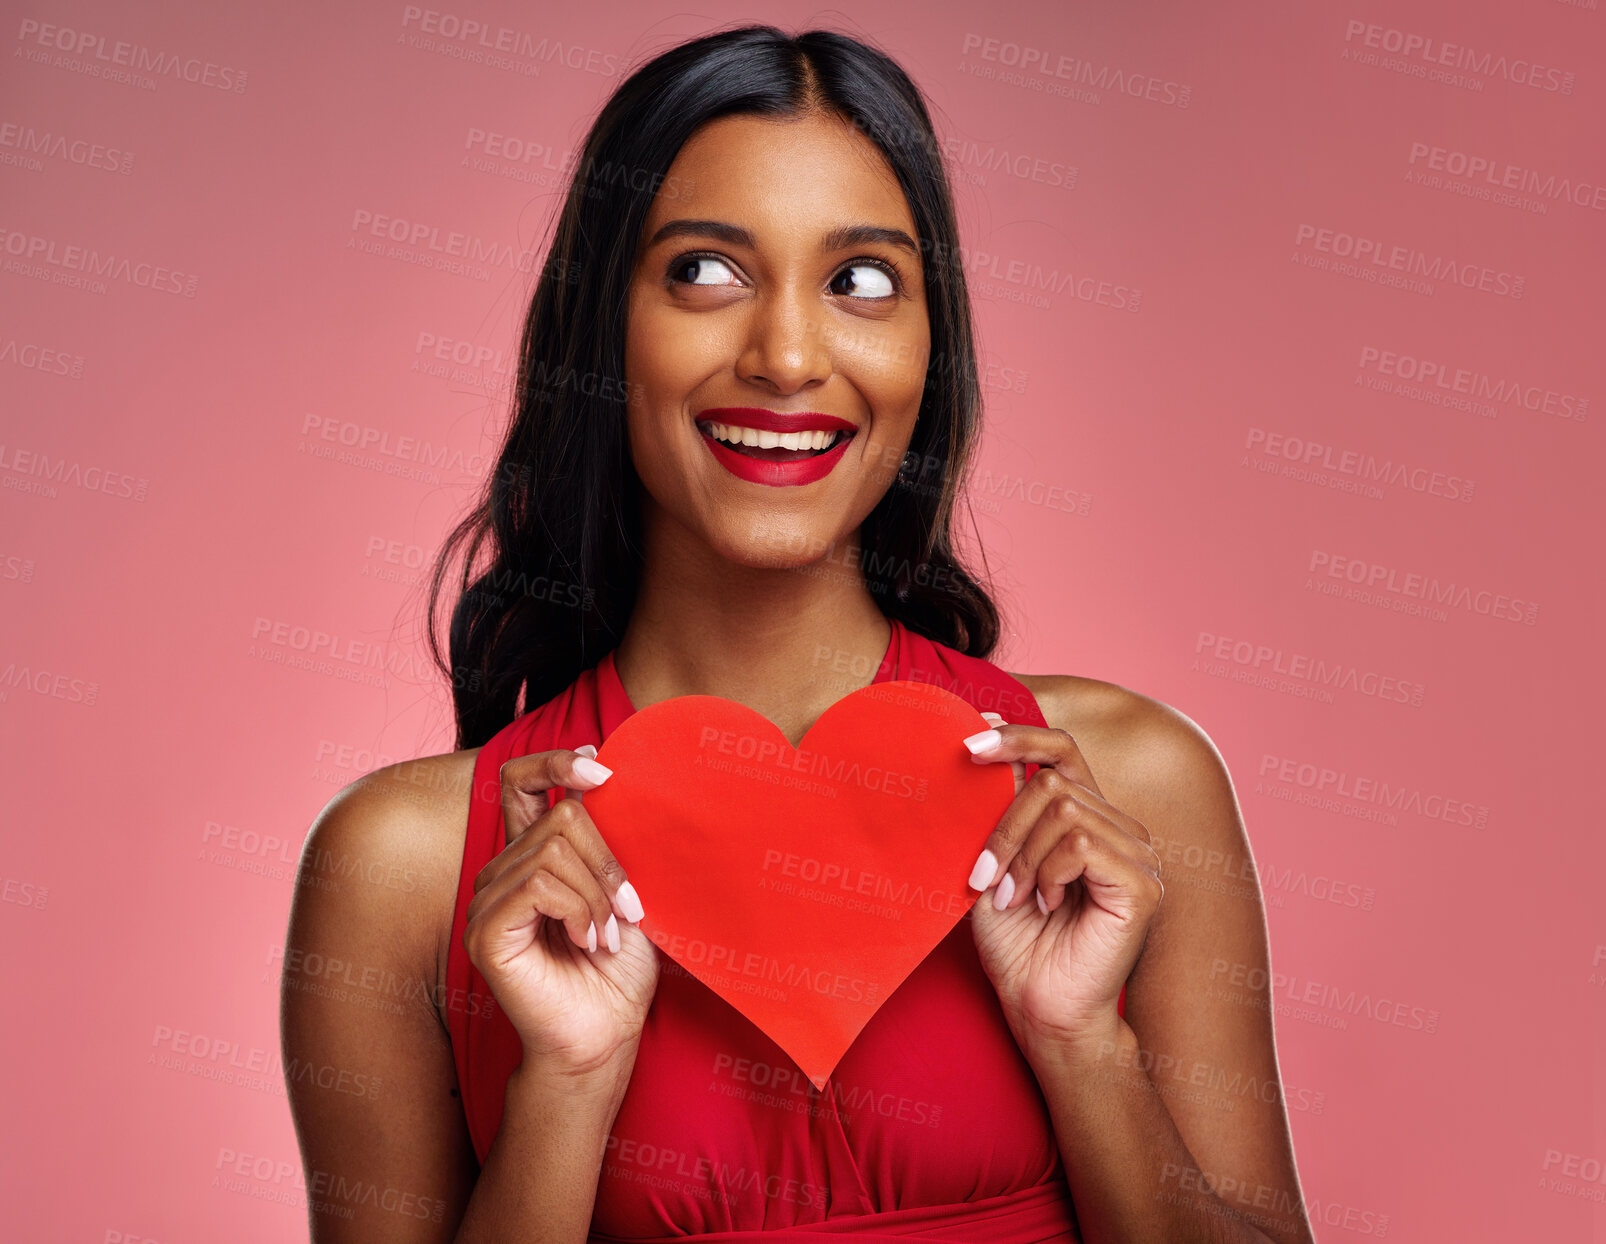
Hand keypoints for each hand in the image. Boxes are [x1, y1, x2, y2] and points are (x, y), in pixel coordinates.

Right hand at [463, 744, 658, 1073]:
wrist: (605, 1035)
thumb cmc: (618, 970)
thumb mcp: (624, 890)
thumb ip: (610, 840)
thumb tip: (614, 778)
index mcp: (531, 856)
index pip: (519, 780)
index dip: (555, 761)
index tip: (603, 771)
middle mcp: (501, 872)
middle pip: (559, 817)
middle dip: (607, 859)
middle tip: (629, 908)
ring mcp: (487, 901)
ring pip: (552, 851)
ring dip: (597, 894)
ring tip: (608, 936)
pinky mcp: (485, 932)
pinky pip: (538, 885)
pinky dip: (579, 910)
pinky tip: (588, 942)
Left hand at [961, 712, 1161, 1057]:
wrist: (1039, 1009)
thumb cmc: (1015, 943)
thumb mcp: (994, 863)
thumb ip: (997, 809)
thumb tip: (985, 745)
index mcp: (1085, 817)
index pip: (1061, 749)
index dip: (1018, 735)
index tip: (971, 739)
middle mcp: (1117, 827)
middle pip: (1052, 779)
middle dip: (1004, 826)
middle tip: (985, 877)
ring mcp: (1137, 853)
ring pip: (1064, 808)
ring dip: (1023, 855)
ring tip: (1014, 898)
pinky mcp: (1142, 884)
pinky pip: (1082, 844)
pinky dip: (1050, 872)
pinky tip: (1047, 906)